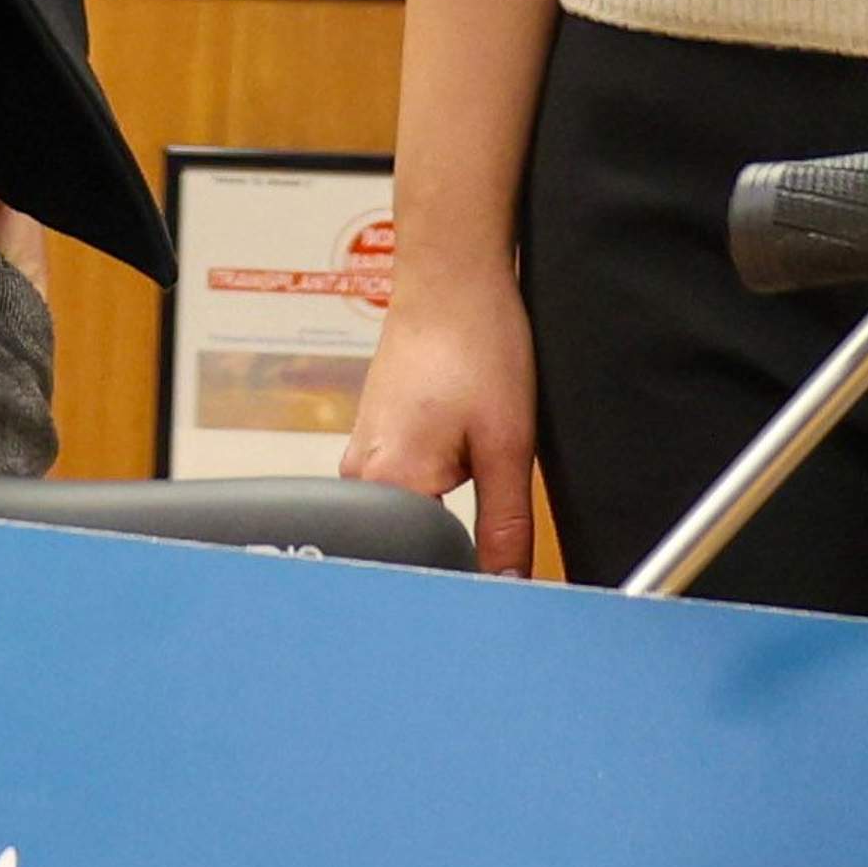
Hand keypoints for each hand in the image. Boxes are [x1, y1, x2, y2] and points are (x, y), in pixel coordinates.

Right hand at [347, 268, 540, 578]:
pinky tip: (457, 445)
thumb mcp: (507, 446)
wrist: (451, 280)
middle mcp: (359, 478)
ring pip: (408, 518)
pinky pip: (402, 487)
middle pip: (411, 548)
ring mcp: (360, 458)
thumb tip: (508, 587)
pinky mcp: (372, 441)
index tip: (499, 567)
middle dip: (456, 545)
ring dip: (445, 510)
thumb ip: (505, 527)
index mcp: (386, 485)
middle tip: (492, 502)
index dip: (467, 575)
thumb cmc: (475, 343)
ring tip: (474, 458)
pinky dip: (434, 483)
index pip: (422, 568)